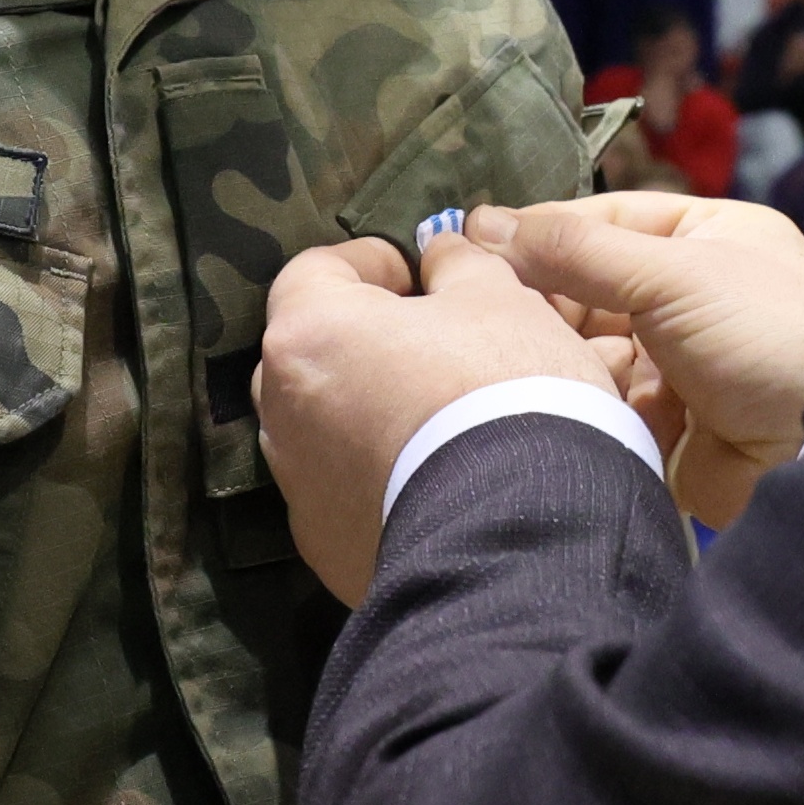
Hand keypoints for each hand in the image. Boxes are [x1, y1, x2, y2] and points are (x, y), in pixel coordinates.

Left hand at [258, 230, 619, 605]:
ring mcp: (298, 487)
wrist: (521, 534)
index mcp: (308, 334)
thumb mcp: (500, 300)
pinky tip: (439, 482)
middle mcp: (282, 411)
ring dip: (370, 413)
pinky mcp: (326, 547)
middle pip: (313, 353)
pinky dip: (380, 479)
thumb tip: (439, 256)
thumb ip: (458, 264)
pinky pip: (346, 493)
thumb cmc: (502, 391)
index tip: (422, 277)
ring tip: (442, 424)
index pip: (316, 270)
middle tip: (436, 348)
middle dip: (365, 343)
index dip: (373, 262)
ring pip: (325, 428)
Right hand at [487, 194, 803, 525]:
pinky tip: (567, 409)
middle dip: (547, 303)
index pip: (605, 221)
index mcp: (709, 237)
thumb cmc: (766, 336)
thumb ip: (577, 251)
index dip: (540, 233)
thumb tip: (483, 225)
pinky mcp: (670, 428)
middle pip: (591, 289)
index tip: (467, 244)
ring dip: (566, 358)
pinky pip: (606, 407)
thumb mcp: (674, 273)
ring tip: (526, 363)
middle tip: (485, 313)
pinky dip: (588, 407)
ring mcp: (681, 363)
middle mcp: (694, 295)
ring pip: (592, 351)